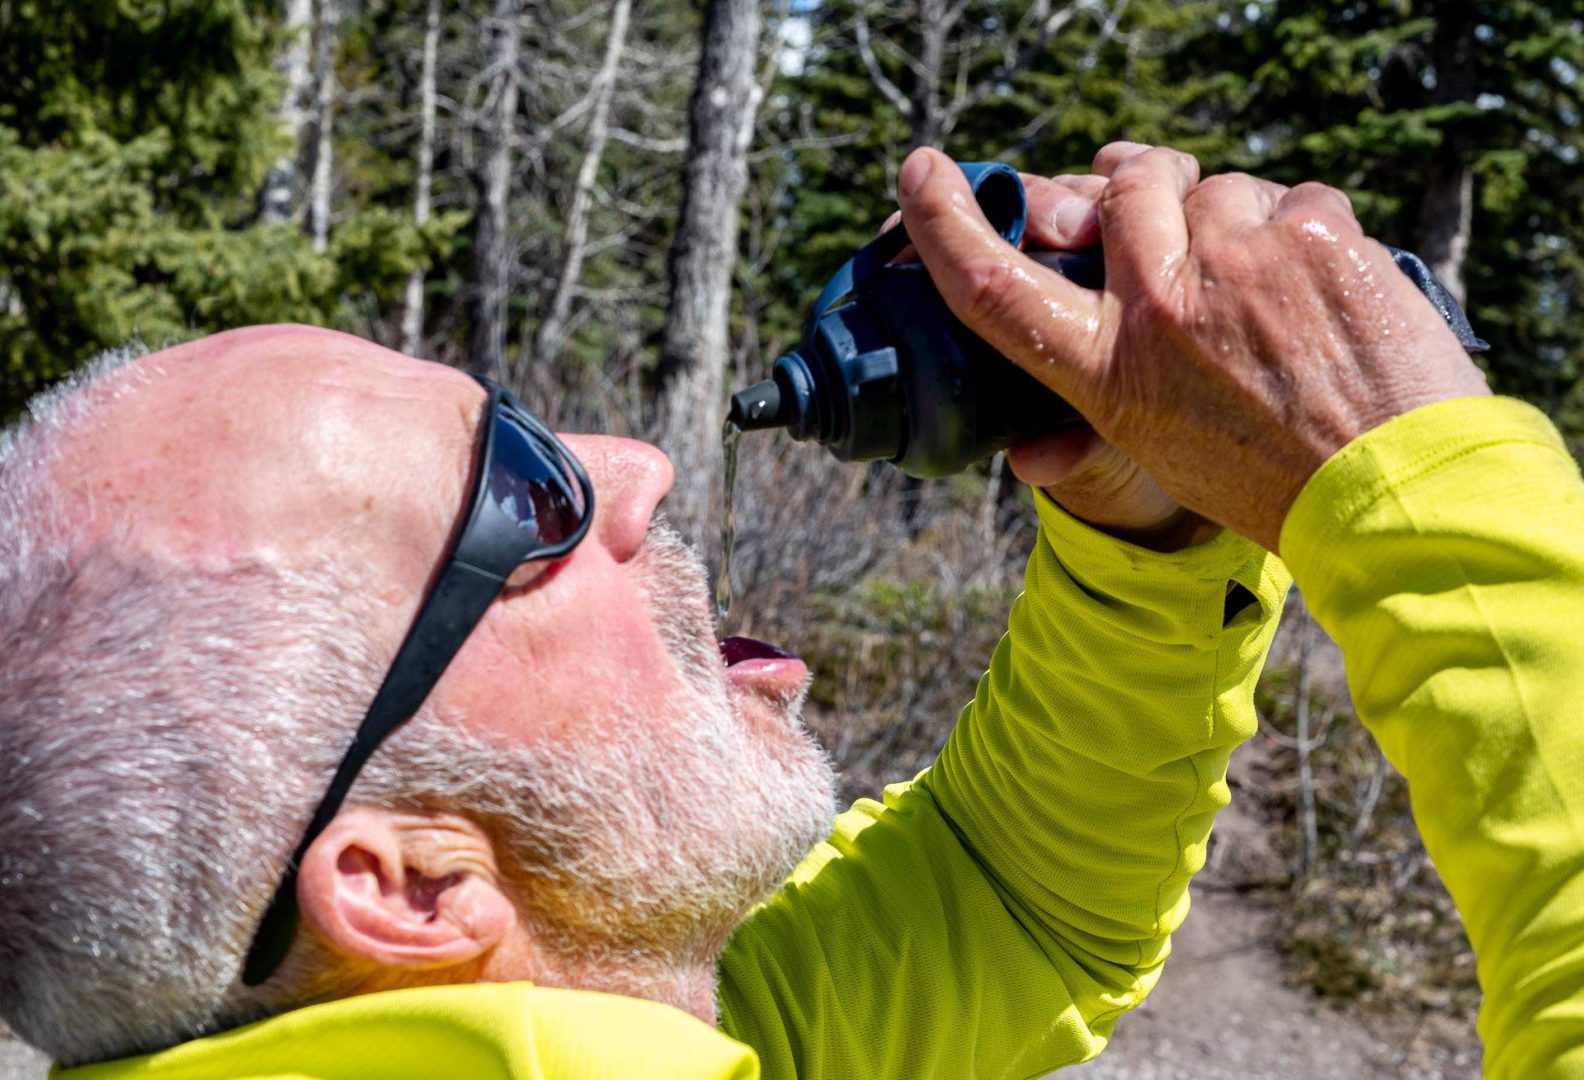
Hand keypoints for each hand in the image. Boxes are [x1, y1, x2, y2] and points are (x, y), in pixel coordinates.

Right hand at [897, 143, 1489, 550]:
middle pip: (1125, 185)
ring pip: (1220, 186)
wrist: (1394, 491)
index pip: (996, 285)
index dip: (946, 223)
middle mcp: (1159, 306)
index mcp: (1107, 368)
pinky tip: (1318, 281)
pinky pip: (1294, 195)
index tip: (922, 172)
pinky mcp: (1313, 235)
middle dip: (1146, 176)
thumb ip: (1084, 434)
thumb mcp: (1154, 459)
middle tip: (1162, 194)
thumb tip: (1024, 456)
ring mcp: (1238, 261)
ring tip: (1266, 275)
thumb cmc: (1267, 480)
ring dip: (1236, 213)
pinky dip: (1304, 227)